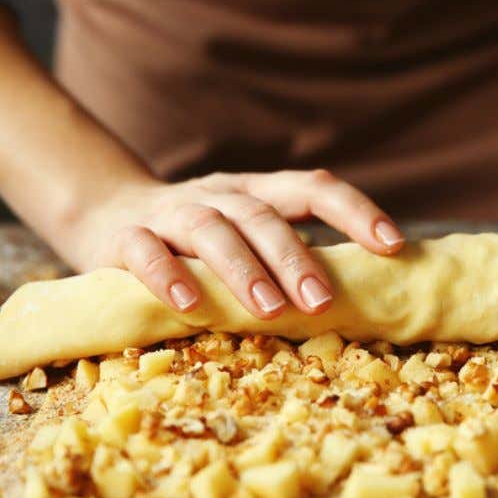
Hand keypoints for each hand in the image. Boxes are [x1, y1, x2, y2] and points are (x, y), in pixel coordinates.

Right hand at [63, 170, 404, 316]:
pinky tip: (190, 304)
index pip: (313, 188)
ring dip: (243, 269)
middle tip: (323, 302)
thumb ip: (288, 259)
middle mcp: (219, 195)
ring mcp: (171, 213)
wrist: (103, 214)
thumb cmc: (197, 244)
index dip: (356, 211)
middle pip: (262, 215)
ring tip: (270, 310)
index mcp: (258, 193)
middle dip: (296, 258)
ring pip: (210, 229)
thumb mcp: (245, 239)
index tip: (394, 245)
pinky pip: (145, 251)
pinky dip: (167, 275)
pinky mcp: (124, 238)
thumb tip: (367, 300)